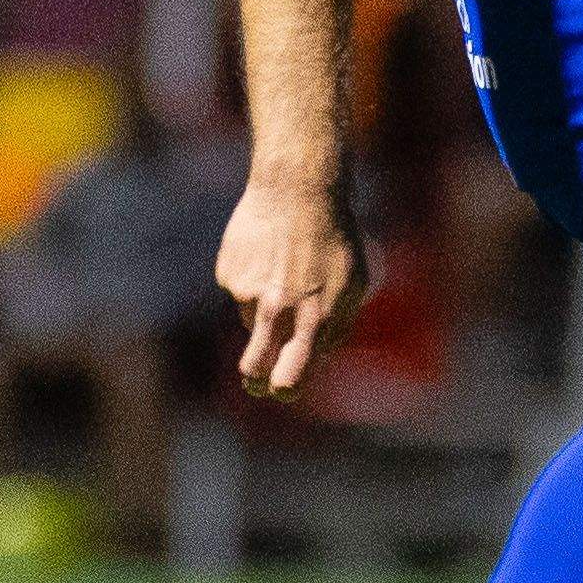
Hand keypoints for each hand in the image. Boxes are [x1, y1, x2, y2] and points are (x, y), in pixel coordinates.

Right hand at [217, 170, 367, 400]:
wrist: (298, 190)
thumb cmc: (335, 237)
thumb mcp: (353, 283)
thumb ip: (335, 324)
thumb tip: (316, 358)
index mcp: (316, 318)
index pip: (292, 376)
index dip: (285, 389)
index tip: (282, 392)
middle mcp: (279, 311)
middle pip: (253, 368)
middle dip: (255, 381)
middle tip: (257, 380)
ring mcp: (249, 293)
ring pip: (252, 322)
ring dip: (265, 308)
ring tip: (284, 269)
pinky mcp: (229, 275)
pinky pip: (240, 291)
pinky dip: (252, 280)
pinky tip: (267, 253)